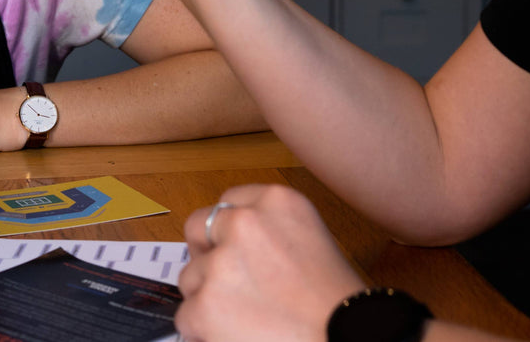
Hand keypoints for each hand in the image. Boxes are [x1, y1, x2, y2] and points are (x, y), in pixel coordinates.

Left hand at [175, 185, 365, 341]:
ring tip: (245, 317)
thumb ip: (271, 230)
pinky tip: (236, 334)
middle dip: (205, 253)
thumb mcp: (311, 239)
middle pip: (198, 228)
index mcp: (277, 201)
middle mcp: (245, 223)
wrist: (343, 339)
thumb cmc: (337, 303)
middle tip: (222, 280)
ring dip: (208, 297)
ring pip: (191, 277)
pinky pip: (186, 316)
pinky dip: (203, 330)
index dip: (226, 229)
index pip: (230, 201)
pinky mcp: (205, 304)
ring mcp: (221, 263)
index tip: (228, 245)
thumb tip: (233, 242)